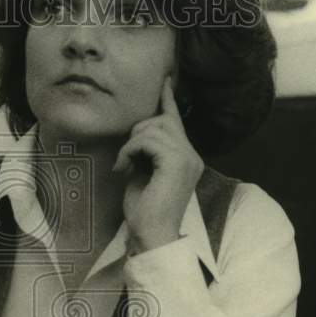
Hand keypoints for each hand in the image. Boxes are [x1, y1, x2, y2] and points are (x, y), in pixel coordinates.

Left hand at [113, 76, 204, 253]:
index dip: (168, 100)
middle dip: (137, 131)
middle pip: (162, 121)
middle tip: (125, 157)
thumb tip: (135, 136)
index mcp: (186, 159)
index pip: (176, 123)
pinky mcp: (177, 163)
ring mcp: (187, 159)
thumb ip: (145, 153)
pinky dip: (130, 150)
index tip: (165, 81)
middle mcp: (191, 156)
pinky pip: (149, 140)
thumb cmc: (144, 212)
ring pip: (154, 128)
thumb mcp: (142, 175)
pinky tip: (125, 168)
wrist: (151, 235)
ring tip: (124, 165)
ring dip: (131, 144)